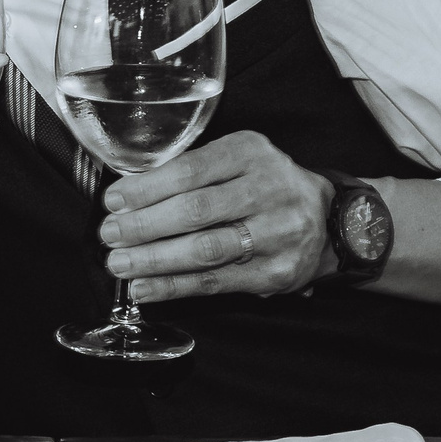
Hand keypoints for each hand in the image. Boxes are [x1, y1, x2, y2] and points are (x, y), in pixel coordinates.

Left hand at [96, 131, 334, 301]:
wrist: (330, 220)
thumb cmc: (267, 185)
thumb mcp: (239, 159)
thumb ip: (194, 171)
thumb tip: (131, 195)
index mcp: (252, 153)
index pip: (191, 170)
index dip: (147, 188)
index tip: (114, 200)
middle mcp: (269, 190)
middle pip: (196, 211)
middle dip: (144, 225)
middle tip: (110, 234)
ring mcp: (276, 234)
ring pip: (205, 250)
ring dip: (154, 260)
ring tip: (120, 264)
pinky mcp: (275, 273)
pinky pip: (215, 283)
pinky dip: (174, 287)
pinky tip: (145, 288)